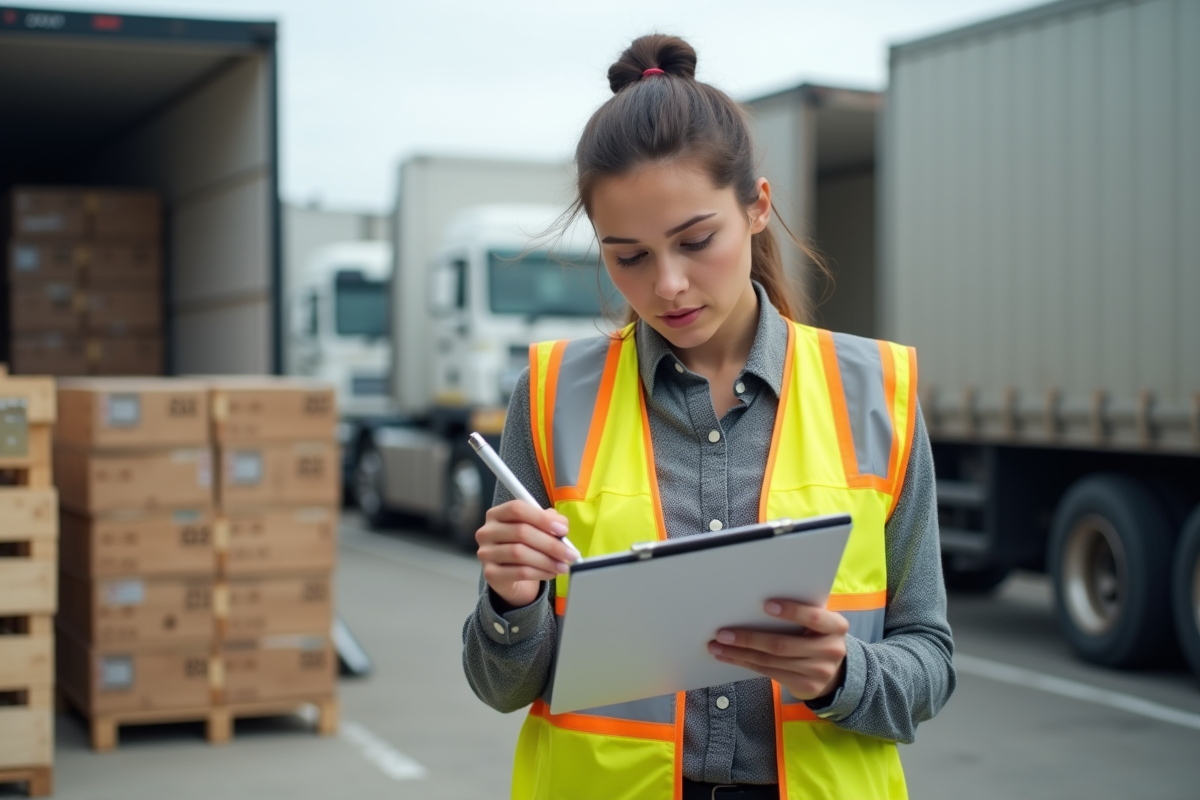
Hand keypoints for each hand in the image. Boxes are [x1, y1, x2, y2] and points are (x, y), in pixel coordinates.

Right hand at [476, 500, 579, 608]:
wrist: (511, 576)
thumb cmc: (525, 546)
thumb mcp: (537, 529)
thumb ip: (549, 521)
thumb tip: (561, 524)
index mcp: (497, 514)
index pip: (517, 509)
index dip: (542, 518)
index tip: (563, 530)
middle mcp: (487, 531)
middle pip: (521, 532)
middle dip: (551, 544)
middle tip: (570, 553)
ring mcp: (486, 553)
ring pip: (520, 553)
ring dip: (547, 560)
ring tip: (563, 566)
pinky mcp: (491, 574)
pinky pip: (519, 572)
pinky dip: (540, 573)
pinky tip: (552, 573)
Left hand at [707, 600, 849, 700]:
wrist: (836, 673)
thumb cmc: (819, 636)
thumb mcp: (819, 623)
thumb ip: (800, 614)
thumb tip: (755, 604)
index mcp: (836, 627)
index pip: (814, 617)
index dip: (791, 611)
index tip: (765, 604)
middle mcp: (830, 650)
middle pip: (782, 644)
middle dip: (749, 638)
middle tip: (723, 633)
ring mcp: (818, 672)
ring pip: (771, 661)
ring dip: (740, 653)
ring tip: (718, 646)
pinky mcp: (805, 687)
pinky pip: (769, 673)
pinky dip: (746, 663)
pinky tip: (730, 657)